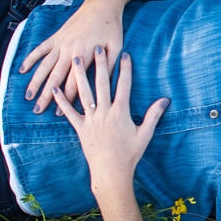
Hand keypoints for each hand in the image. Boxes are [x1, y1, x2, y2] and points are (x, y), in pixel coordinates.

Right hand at [19, 0, 126, 113]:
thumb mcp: (116, 47)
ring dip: (35, 81)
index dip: (67, 99)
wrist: (101, 5)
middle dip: (46, 96)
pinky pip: (40, 49)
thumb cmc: (111, 27)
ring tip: (27, 95)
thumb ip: (109, 66)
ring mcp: (61, 43)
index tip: (59, 114)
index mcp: (85, 56)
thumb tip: (107, 85)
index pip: (74, 83)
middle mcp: (69, 51)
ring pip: (45, 65)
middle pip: (55, 78)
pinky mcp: (56, 36)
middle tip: (37, 110)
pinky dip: (30, 58)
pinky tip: (22, 69)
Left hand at [51, 48, 166, 190]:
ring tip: (75, 59)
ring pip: (83, 93)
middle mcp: (104, 112)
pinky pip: (68, 112)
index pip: (124, 85)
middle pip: (102, 83)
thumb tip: (165, 99)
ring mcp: (90, 120)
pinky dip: (61, 100)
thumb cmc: (129, 154)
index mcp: (121, 112)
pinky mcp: (80, 128)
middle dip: (100, 64)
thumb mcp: (145, 134)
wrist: (111, 172)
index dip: (124, 69)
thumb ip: (154, 115)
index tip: (124, 54)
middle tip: (96, 47)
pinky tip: (54, 88)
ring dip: (79, 75)